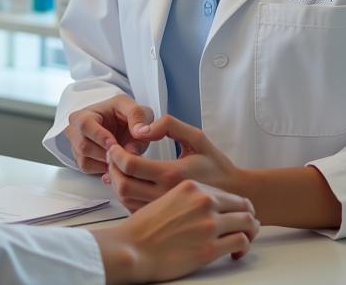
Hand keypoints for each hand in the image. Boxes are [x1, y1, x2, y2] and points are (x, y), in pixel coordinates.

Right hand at [65, 95, 154, 173]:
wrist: (121, 126)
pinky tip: (114, 163)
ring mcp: (76, 146)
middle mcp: (75, 130)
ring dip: (105, 163)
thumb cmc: (122, 115)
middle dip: (105, 153)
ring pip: (85, 161)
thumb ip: (138, 116)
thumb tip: (141, 132)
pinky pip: (88, 170)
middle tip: (122, 154)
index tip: (115, 144)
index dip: (100, 136)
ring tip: (120, 157)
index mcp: (84, 114)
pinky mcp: (81, 160)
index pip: (85, 125)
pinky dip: (103, 170)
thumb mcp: (133, 108)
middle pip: (83, 146)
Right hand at [89, 180, 257, 283]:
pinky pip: (241, 242)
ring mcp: (208, 224)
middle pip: (243, 205)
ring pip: (248, 222)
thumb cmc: (145, 228)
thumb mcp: (166, 198)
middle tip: (246, 228)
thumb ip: (187, 199)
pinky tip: (235, 253)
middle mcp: (203, 201)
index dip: (235, 206)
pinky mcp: (210, 248)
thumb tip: (201, 208)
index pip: (227, 193)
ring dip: (249, 232)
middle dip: (248, 217)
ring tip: (244, 240)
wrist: (133, 247)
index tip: (234, 215)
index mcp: (191, 186)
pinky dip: (243, 248)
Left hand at [105, 114, 239, 211]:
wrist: (234, 196)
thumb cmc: (215, 164)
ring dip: (116, 182)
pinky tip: (130, 182)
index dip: (116, 154)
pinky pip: (134, 209)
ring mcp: (164, 209)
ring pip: (125, 200)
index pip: (131, 165)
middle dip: (111, 168)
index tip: (114, 146)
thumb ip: (169, 125)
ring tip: (118, 167)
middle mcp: (165, 195)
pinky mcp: (164, 219)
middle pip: (123, 185)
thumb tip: (142, 129)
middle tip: (112, 156)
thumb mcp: (197, 137)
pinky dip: (125, 196)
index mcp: (172, 174)